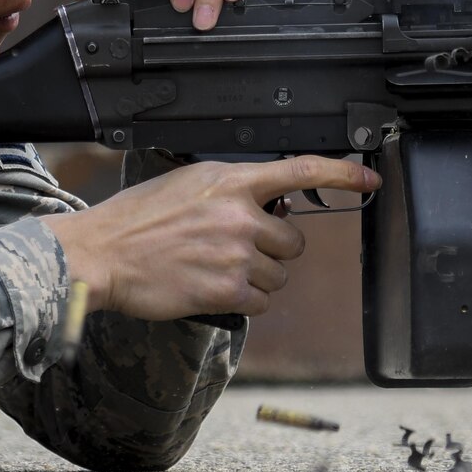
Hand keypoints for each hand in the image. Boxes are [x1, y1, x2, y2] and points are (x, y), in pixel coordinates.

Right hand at [45, 156, 380, 319]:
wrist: (102, 254)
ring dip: (255, 277)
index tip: (370, 177)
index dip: (344, 173)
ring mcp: (236, 254)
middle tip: (230, 248)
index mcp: (232, 181)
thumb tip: (269, 200)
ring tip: (213, 268)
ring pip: (279, 275)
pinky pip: (262, 301)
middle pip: (293, 241)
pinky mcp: (228, 291)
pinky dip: (243, 301)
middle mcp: (241, 215)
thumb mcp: (189, 184)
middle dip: (270, 249)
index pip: (302, 170)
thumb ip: (234, 189)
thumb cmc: (138, 219)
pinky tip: (212, 289)